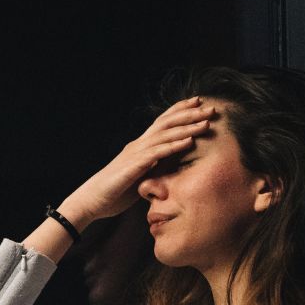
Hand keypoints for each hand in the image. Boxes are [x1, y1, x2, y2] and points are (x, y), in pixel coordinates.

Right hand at [65, 96, 215, 222]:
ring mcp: (135, 153)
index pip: (163, 122)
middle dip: (191, 114)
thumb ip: (156, 166)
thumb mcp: (140, 176)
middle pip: (167, 122)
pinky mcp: (133, 166)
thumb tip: (174, 163)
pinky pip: (157, 153)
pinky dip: (174, 146)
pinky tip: (189, 142)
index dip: (181, 110)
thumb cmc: (115, 191)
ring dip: (187, 128)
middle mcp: (138, 144)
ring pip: (165, 135)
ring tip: (206, 122)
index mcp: (140, 145)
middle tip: (212, 108)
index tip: (200, 103)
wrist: (91, 200)